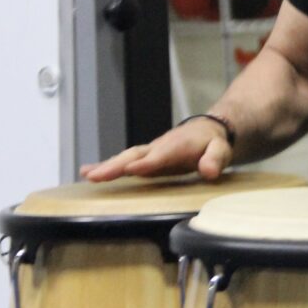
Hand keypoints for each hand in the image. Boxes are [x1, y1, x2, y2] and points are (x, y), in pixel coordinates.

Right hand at [79, 117, 233, 182]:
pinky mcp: (145, 158)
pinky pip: (125, 162)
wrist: (207, 131)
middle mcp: (159, 147)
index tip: (132, 169)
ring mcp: (150, 152)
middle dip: (116, 165)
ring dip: (106, 167)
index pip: (161, 155)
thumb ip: (215, 159)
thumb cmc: (213, 143)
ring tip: (86, 175)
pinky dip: (106, 167)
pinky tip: (87, 173)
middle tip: (95, 176)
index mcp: (178, 146)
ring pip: (126, 158)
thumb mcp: (221, 150)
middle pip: (135, 155)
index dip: (148, 163)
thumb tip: (209, 171)